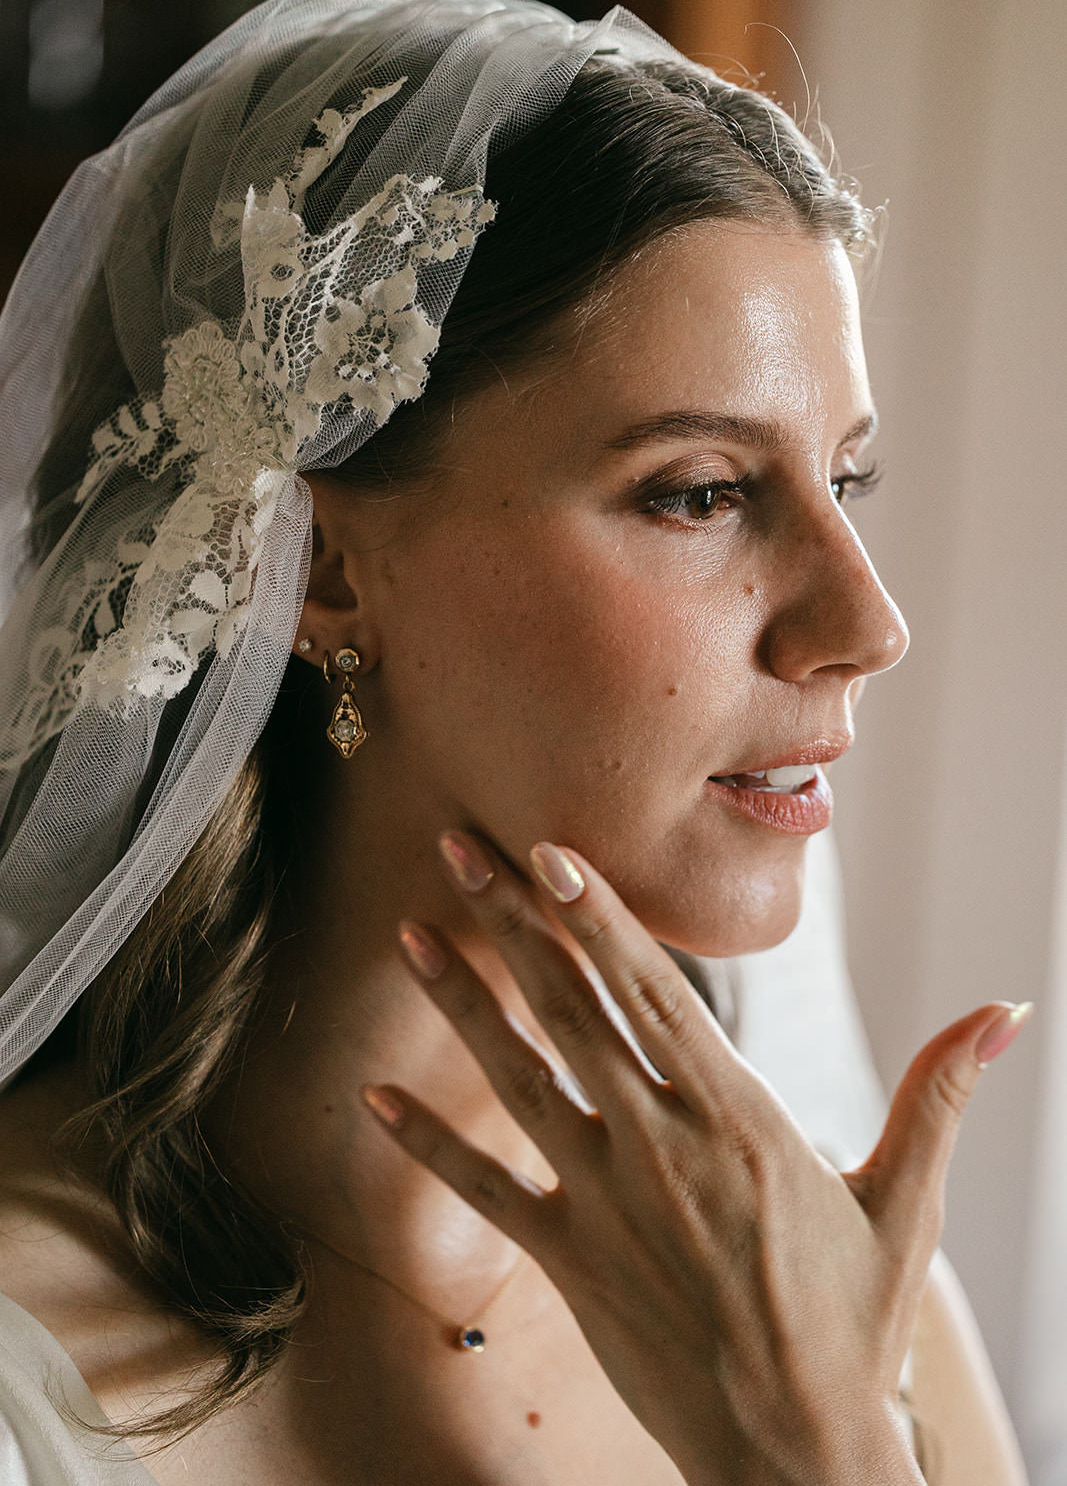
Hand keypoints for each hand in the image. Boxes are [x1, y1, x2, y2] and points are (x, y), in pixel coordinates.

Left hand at [362, 829, 1030, 1485]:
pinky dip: (426, 1140)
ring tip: (409, 932)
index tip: (547, 851)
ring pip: (519, 1077)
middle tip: (458, 845)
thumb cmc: (856, 1322)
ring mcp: (603, 1201)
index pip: (653, 991)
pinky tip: (371, 1095)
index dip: (596, 916)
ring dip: (460, 1002)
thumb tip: (1008, 1011)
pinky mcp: (567, 1260)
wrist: (796, 1452)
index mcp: (738, 1117)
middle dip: (509, 923)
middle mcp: (659, 1145)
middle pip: (570, 1009)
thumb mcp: (907, 1201)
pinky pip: (485, 1188)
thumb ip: (939, 1095)